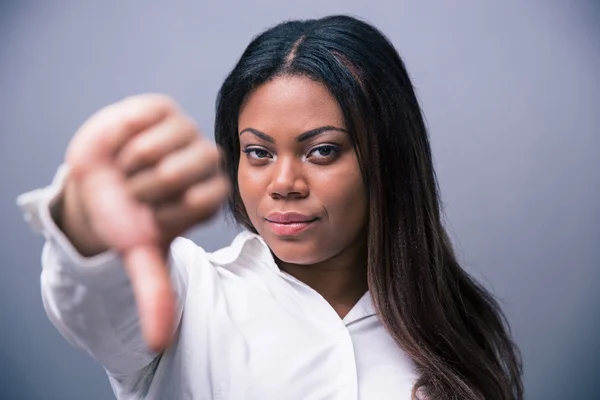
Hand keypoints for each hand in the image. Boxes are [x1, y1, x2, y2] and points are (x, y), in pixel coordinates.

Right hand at [61, 94, 229, 350]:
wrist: (96, 184)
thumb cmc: (125, 216)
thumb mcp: (140, 253)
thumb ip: (156, 293)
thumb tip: (160, 343)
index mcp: (210, 195)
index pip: (203, 201)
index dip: (165, 210)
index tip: (151, 214)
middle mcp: (206, 163)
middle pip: (185, 172)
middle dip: (145, 187)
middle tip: (135, 189)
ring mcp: (187, 133)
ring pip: (162, 148)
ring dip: (131, 163)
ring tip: (128, 167)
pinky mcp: (164, 108)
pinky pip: (148, 120)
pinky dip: (125, 136)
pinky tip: (125, 143)